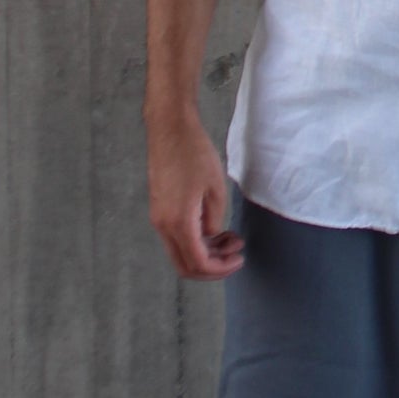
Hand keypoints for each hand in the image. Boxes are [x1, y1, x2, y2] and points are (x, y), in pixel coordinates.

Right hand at [147, 108, 244, 277]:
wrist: (170, 129)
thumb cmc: (194, 153)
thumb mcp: (215, 188)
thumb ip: (214, 220)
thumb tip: (210, 237)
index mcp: (179, 222)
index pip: (199, 263)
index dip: (221, 269)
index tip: (239, 259)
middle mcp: (163, 225)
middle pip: (185, 266)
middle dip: (213, 267)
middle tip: (235, 253)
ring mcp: (159, 218)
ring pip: (181, 252)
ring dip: (206, 252)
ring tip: (230, 239)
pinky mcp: (159, 209)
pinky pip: (177, 237)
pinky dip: (196, 240)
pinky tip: (215, 228)